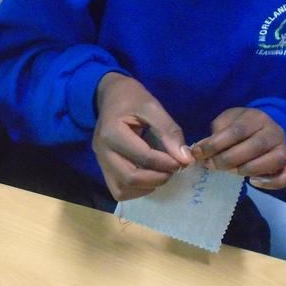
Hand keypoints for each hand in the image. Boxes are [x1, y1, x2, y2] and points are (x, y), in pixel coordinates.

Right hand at [92, 73, 193, 200]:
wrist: (110, 95)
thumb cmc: (131, 98)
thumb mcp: (152, 107)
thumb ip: (169, 131)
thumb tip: (185, 159)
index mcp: (111, 132)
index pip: (142, 156)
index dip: (166, 162)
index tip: (183, 160)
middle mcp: (102, 151)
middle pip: (129, 178)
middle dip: (157, 178)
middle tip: (174, 169)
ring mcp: (100, 162)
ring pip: (121, 190)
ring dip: (146, 187)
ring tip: (161, 174)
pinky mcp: (104, 168)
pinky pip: (118, 189)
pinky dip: (136, 189)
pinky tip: (149, 176)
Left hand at [191, 107, 285, 189]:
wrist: (263, 129)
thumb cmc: (240, 126)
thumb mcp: (226, 121)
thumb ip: (216, 132)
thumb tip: (200, 150)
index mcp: (255, 117)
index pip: (235, 131)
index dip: (215, 144)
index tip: (199, 153)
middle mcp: (273, 131)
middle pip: (253, 147)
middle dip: (227, 159)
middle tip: (211, 165)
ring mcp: (283, 147)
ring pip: (271, 161)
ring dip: (245, 169)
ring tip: (228, 171)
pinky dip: (271, 182)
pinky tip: (252, 182)